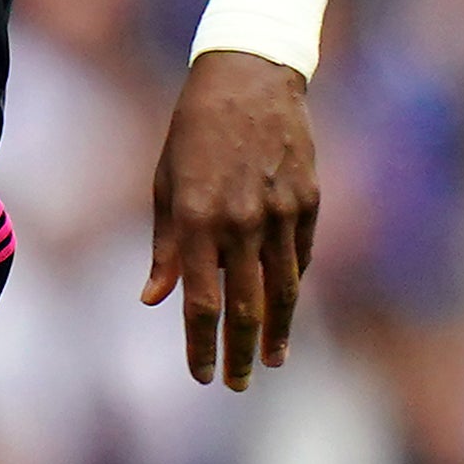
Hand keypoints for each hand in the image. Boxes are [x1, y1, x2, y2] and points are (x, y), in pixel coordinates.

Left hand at [142, 51, 319, 389]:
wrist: (249, 79)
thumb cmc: (193, 133)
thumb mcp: (164, 185)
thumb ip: (165, 247)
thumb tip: (155, 299)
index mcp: (197, 220)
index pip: (201, 303)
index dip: (201, 345)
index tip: (201, 377)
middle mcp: (242, 222)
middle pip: (246, 306)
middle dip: (240, 352)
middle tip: (237, 384)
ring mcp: (280, 212)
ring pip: (283, 289)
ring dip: (276, 331)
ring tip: (270, 361)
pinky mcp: (308, 201)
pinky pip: (300, 256)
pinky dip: (292, 286)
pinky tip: (285, 309)